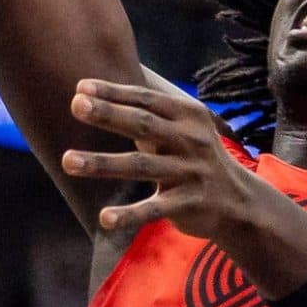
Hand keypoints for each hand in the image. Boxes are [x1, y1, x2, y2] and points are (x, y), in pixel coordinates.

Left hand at [63, 77, 268, 242]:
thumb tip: (98, 93)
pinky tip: (104, 218)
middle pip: (143, 125)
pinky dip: (130, 214)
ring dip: (102, 164)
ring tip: (68, 161)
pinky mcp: (189, 203)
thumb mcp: (183, 129)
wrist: (239, 200)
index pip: (146, 100)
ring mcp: (191, 172)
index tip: (81, 88)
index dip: (114, 93)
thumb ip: (148, 114)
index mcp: (188, 115)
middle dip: (108, 115)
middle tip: (76, 106)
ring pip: (141, 166)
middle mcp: (191, 140)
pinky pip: (154, 209)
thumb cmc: (195, 157)